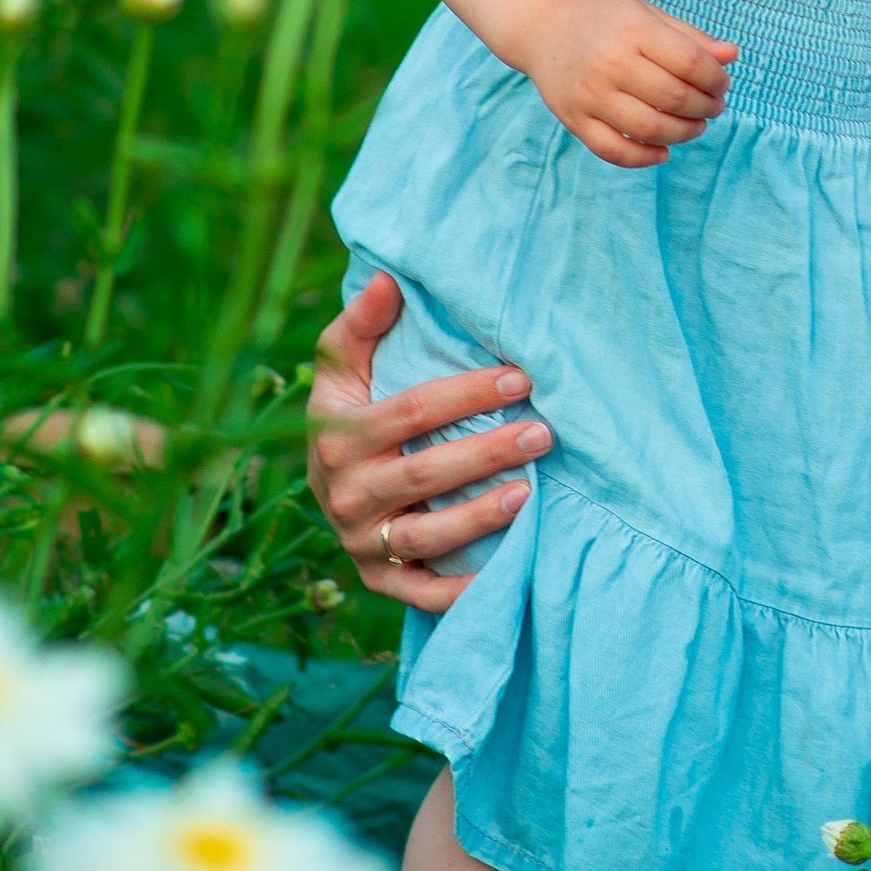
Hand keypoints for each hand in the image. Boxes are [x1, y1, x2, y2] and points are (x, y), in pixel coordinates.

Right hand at [306, 270, 549, 612]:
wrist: (326, 489)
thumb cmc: (351, 412)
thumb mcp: (343, 368)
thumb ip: (362, 324)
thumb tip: (389, 277)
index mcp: (338, 435)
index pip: (409, 412)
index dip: (466, 394)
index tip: (520, 377)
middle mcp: (345, 493)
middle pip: (425, 473)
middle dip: (487, 451)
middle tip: (544, 433)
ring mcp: (364, 542)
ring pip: (427, 534)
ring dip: (481, 516)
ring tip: (529, 493)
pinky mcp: (383, 582)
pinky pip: (424, 594)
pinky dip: (464, 590)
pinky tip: (510, 566)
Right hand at [519, 0, 737, 168]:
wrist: (545, 25)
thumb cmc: (608, 21)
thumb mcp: (649, 16)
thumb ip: (691, 37)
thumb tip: (732, 55)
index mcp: (633, 29)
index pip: (690, 64)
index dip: (716, 80)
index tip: (722, 85)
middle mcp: (609, 62)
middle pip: (675, 99)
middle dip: (706, 108)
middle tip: (713, 108)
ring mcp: (589, 94)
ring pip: (650, 129)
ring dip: (684, 134)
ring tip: (695, 126)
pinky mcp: (574, 119)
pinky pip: (614, 151)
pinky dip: (645, 158)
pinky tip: (664, 151)